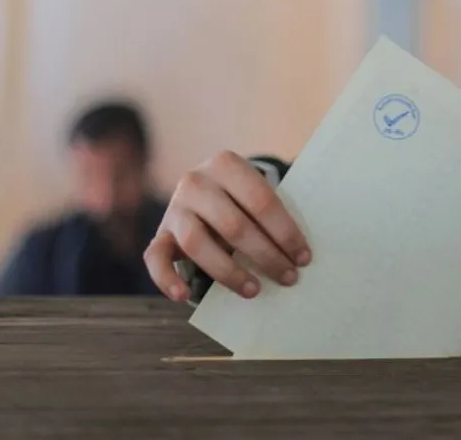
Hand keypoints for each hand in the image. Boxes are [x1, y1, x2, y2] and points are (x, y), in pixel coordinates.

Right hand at [143, 150, 311, 301]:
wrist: (205, 192)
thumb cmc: (243, 199)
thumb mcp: (256, 193)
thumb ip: (272, 214)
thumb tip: (300, 253)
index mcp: (226, 164)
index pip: (261, 201)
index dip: (285, 232)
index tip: (304, 257)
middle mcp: (196, 182)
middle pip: (233, 225)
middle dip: (265, 255)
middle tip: (289, 277)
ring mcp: (174, 208)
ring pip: (197, 243)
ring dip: (229, 272)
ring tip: (254, 290)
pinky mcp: (160, 234)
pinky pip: (156, 258)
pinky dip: (166, 278)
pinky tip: (183, 295)